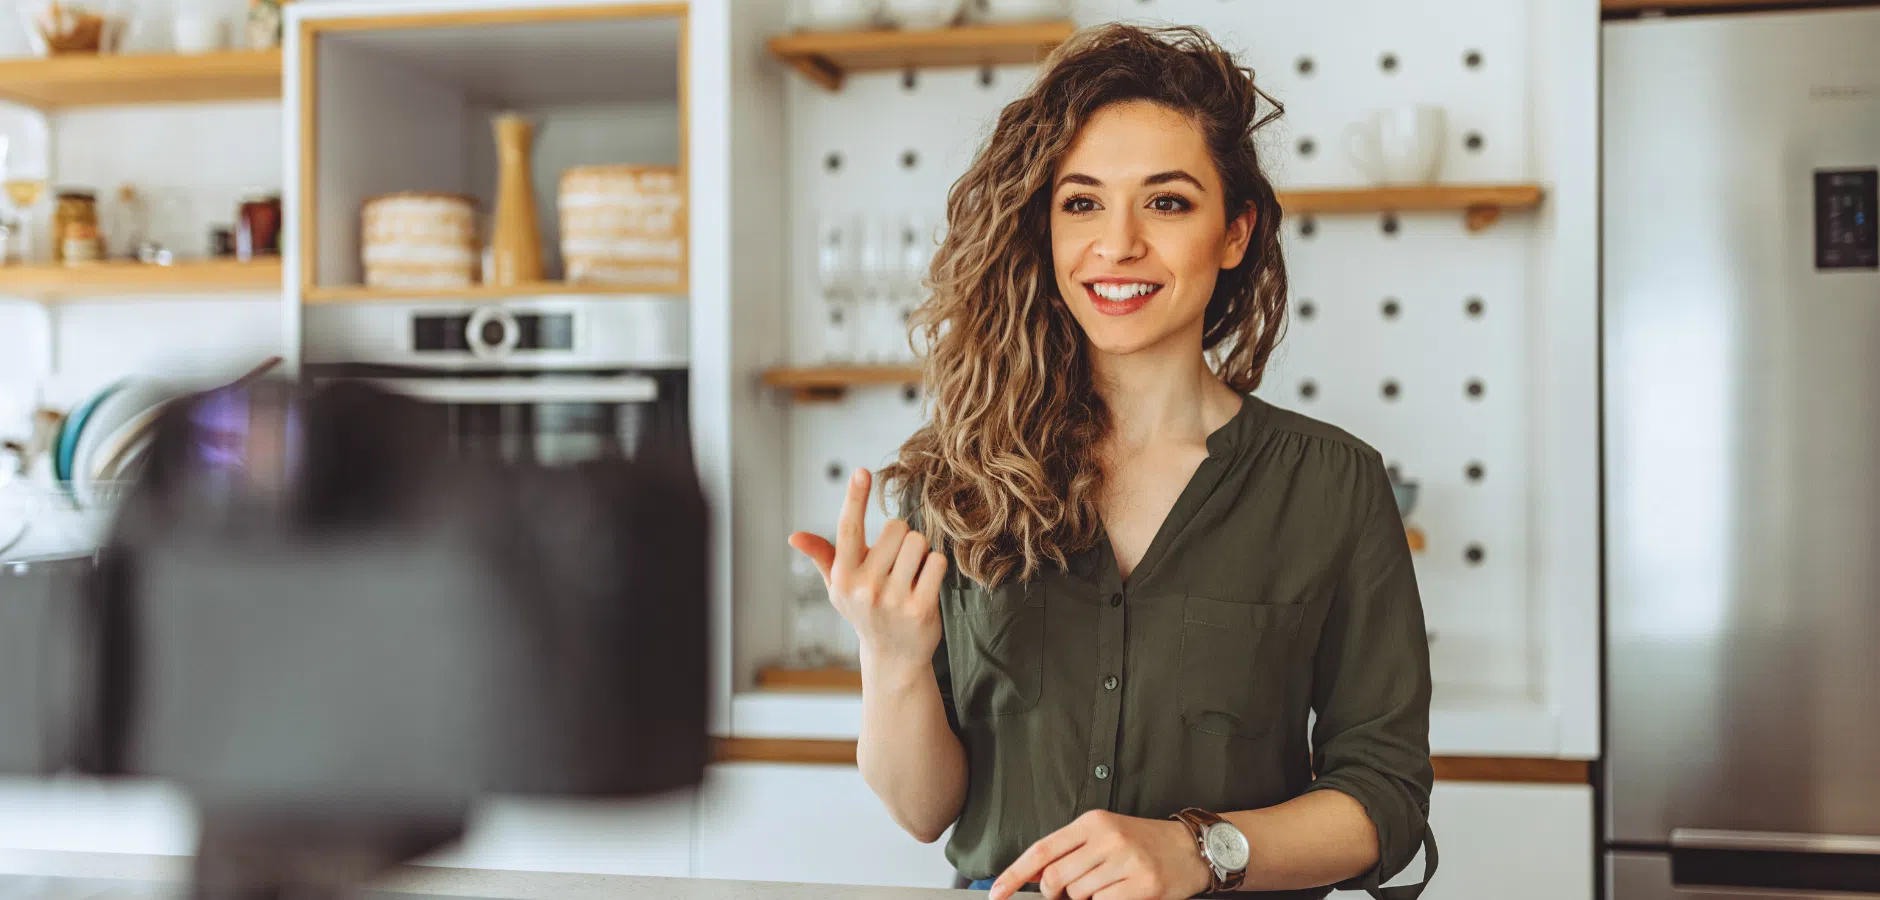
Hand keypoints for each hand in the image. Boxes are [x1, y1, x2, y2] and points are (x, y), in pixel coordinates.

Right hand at [787, 468, 947, 668]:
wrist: (893, 658)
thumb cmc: (866, 611)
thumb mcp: (838, 586)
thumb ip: (822, 556)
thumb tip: (794, 537)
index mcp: (843, 577)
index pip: (848, 528)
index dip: (854, 498)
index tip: (861, 472)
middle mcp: (865, 588)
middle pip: (897, 527)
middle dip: (901, 537)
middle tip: (897, 562)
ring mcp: (893, 600)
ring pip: (918, 542)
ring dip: (920, 552)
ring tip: (911, 573)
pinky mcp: (920, 609)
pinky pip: (937, 562)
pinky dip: (936, 567)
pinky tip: (925, 584)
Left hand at [990, 811, 1212, 899]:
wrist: (1191, 848)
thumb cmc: (1141, 843)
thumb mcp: (1102, 835)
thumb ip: (1067, 852)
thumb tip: (1028, 875)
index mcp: (1092, 822)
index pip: (1041, 851)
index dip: (1014, 875)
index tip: (996, 894)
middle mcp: (1107, 838)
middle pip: (1055, 878)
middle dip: (1054, 893)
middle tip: (1068, 893)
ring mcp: (1126, 860)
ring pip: (1078, 894)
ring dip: (1084, 898)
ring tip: (1106, 885)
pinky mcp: (1143, 883)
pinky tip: (1120, 892)